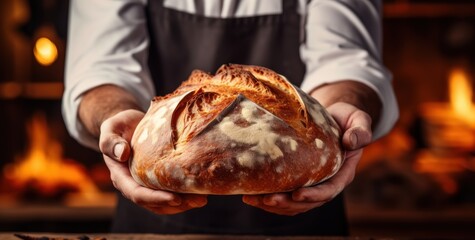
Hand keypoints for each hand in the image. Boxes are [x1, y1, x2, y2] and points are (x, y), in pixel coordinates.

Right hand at [99, 109, 206, 214]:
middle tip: (198, 201)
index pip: (137, 194)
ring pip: (164, 203)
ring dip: (184, 204)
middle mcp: (133, 185)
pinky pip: (170, 193)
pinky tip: (199, 191)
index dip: (156, 199)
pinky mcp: (157, 180)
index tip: (175, 198)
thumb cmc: (118, 125)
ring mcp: (146, 184)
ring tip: (202, 200)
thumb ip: (111, 141)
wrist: (128, 124)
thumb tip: (122, 153)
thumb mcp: (110, 129)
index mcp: (121, 176)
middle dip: (176, 204)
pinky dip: (184, 195)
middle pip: (154, 203)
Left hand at [242, 102, 371, 215]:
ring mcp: (311, 184)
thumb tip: (352, 142)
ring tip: (253, 199)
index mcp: (343, 172)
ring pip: (293, 203)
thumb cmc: (347, 118)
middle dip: (287, 204)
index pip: (329, 190)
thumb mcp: (358, 120)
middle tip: (268, 199)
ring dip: (273, 205)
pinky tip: (251, 194)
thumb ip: (360, 131)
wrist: (333, 117)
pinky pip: (284, 195)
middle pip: (307, 202)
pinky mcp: (298, 180)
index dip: (314, 196)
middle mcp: (326, 183)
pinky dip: (267, 198)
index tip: (297, 194)